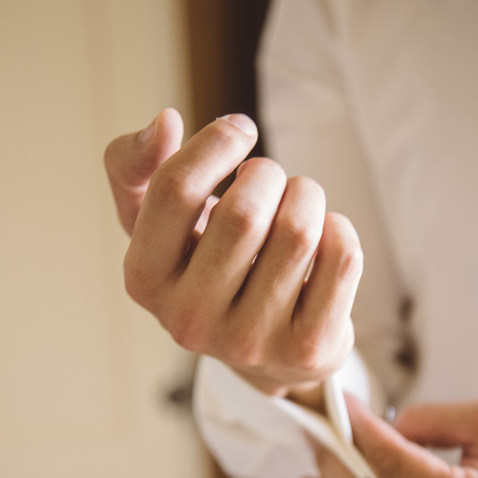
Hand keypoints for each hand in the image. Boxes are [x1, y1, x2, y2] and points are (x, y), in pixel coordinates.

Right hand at [104, 109, 362, 397]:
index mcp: (145, 279)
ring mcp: (249, 342)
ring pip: (298, 231)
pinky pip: (341, 258)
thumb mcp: (156, 222)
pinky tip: (323, 241)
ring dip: (307, 196)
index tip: (239, 130)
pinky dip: (339, 229)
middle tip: (270, 182)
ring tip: (297, 206)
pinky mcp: (307, 350)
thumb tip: (165, 122)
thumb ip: (136, 166)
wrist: (264, 355)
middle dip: (268, 174)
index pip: (175, 190)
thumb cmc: (208, 268)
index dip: (216, 143)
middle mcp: (190, 320)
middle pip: (244, 211)